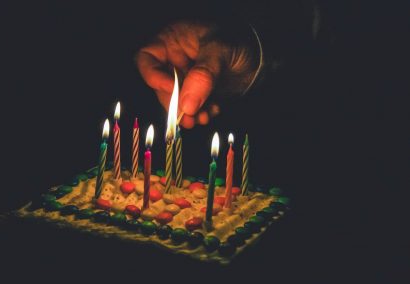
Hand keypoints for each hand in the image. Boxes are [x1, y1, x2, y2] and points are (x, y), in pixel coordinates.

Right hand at [136, 21, 260, 127]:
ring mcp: (186, 77)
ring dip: (188, 112)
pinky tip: (213, 111)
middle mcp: (175, 60)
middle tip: (188, 113)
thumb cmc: (240, 41)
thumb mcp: (221, 51)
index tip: (172, 90)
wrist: (262, 57)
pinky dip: (200, 113)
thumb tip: (187, 103)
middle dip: (175, 101)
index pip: (148, 59)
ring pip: (176, 100)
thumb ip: (203, 75)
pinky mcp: (197, 92)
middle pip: (160, 84)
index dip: (154, 77)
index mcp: (173, 40)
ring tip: (203, 117)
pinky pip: (191, 107)